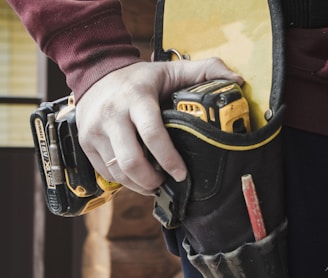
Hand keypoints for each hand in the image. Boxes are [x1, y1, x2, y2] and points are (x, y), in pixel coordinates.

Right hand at [76, 58, 242, 194]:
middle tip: (166, 182)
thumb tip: (236, 81)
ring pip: (117, 172)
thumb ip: (203, 71)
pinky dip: (123, 181)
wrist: (96, 74)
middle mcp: (112, 115)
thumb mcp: (169, 70)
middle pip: (131, 161)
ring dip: (138, 185)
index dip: (170, 159)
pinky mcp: (86, 142)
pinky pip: (105, 172)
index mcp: (136, 97)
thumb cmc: (137, 78)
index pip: (153, 134)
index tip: (182, 174)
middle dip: (152, 180)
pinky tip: (136, 177)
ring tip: (153, 183)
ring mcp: (95, 131)